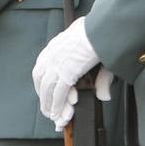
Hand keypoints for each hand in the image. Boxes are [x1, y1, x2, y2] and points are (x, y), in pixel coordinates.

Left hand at [31, 16, 102, 130]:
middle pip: (41, 81)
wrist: (101, 29)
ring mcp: (57, 64)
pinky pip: (58, 94)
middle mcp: (51, 55)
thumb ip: (97, 74)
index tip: (47, 95)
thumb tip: (103, 94)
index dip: (44, 85)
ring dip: (50, 105)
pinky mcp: (66, 73)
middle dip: (45, 97)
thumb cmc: (98, 34)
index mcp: (54, 46)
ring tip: (55, 117)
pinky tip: (60, 114)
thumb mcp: (93, 52)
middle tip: (50, 110)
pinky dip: (58, 106)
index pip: (42, 69)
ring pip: (48, 90)